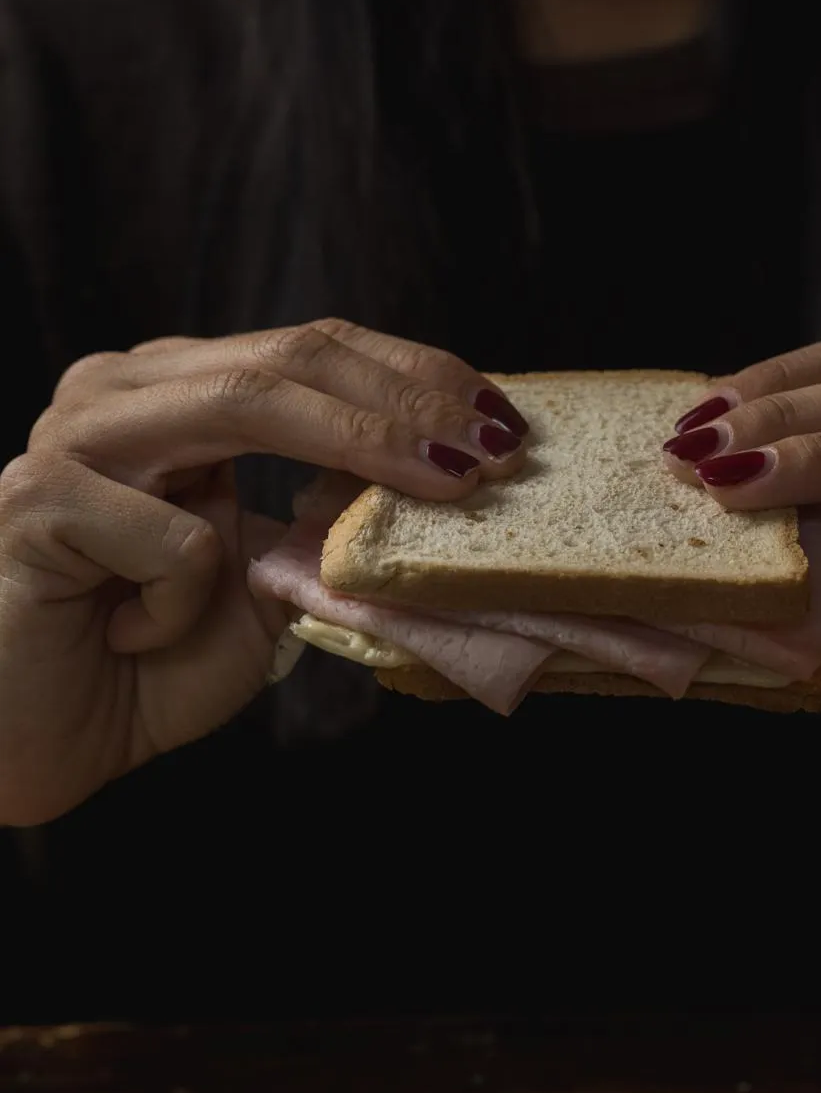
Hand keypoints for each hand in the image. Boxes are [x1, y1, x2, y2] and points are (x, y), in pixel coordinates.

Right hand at [0, 320, 529, 825]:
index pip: (312, 350)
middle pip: (289, 358)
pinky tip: (137, 637)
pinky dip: (192, 601)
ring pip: (243, 402)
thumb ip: (325, 525)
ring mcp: (74, 436)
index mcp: (175, 391)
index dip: (415, 376)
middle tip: (494, 442)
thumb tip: (434, 481)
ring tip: (449, 485)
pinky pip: (178, 539)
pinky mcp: (39, 502)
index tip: (501, 417)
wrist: (25, 742)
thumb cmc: (141, 663)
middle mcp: (122, 392)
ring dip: (363, 443)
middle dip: (409, 399)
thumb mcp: (263, 585)